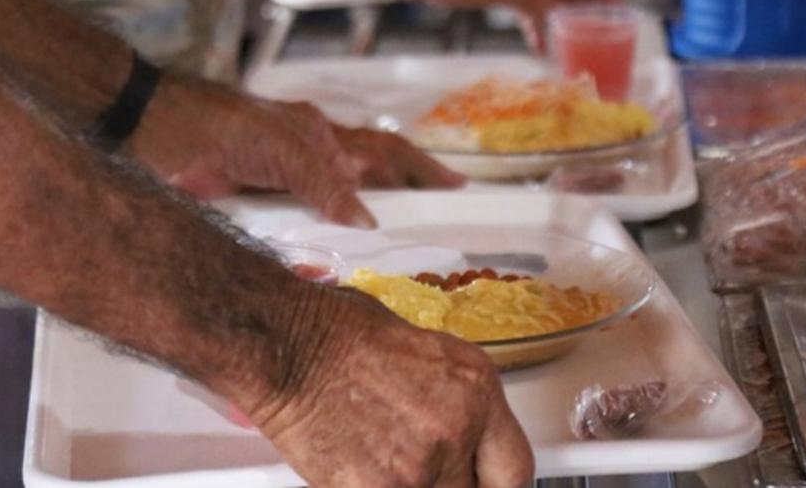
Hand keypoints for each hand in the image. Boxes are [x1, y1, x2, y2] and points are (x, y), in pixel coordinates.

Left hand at [126, 76, 461, 225]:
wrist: (146, 128)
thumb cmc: (212, 122)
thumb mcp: (278, 146)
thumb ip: (322, 180)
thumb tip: (368, 220)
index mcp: (320, 136)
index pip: (386, 152)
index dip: (423, 170)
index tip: (458, 189)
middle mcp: (307, 159)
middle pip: (368, 183)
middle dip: (403, 202)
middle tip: (440, 224)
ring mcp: (282, 184)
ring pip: (333, 211)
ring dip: (358, 232)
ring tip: (389, 256)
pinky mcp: (255, 208)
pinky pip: (295, 231)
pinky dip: (312, 248)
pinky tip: (323, 268)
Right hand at [251, 287, 534, 486]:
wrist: (290, 344)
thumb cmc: (338, 333)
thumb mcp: (424, 353)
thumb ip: (453, 402)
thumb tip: (460, 431)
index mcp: (474, 387)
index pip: (515, 469)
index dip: (497, 484)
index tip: (483, 484)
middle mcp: (456, 428)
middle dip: (451, 484)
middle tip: (424, 471)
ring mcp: (419, 466)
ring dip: (412, 484)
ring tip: (382, 459)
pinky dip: (374, 487)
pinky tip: (357, 468)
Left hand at [403, 0, 616, 44]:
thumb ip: (534, 0)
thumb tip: (565, 15)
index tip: (621, 10)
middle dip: (588, 9)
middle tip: (608, 31)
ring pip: (549, 0)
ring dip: (563, 20)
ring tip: (579, 42)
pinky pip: (529, 8)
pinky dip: (537, 26)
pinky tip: (538, 45)